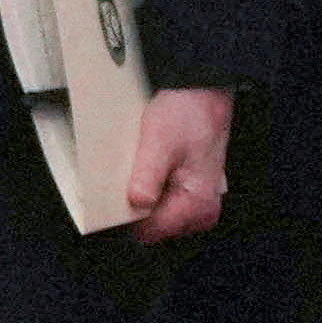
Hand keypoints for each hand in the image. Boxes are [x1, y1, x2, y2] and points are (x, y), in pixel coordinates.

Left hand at [121, 86, 233, 245]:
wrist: (201, 91)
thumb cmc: (188, 112)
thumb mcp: (160, 141)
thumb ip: (148, 176)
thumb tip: (136, 203)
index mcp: (198, 203)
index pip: (150, 231)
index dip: (129, 214)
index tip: (119, 195)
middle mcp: (202, 209)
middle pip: (153, 225)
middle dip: (137, 203)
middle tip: (135, 172)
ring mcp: (198, 202)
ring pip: (156, 214)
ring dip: (144, 194)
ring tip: (145, 165)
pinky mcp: (191, 192)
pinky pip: (162, 202)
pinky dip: (151, 187)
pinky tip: (151, 165)